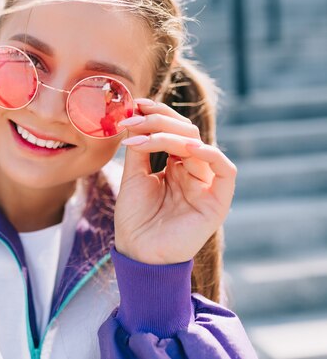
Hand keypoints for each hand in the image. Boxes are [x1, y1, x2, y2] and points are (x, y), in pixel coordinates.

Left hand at [113, 98, 236, 264]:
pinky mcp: (218, 201)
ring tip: (144, 136)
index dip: (156, 114)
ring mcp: (206, 184)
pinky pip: (225, 170)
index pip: (173, 130)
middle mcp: (193, 171)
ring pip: (198, 145)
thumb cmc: (135, 218)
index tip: (135, 105)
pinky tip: (186, 149)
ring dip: (170, 135)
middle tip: (134, 118)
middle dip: (158, 121)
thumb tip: (136, 116)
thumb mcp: (133, 176)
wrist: (138, 253)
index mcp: (175, 165)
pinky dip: (210, 154)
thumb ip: (139, 147)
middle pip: (186, 132)